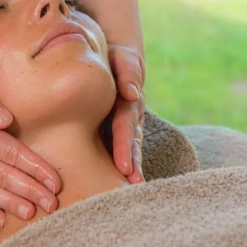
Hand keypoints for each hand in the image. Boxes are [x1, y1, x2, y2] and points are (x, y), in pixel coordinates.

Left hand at [108, 45, 145, 183]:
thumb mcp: (122, 58)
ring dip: (132, 167)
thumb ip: (128, 72)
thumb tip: (131, 93)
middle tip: (130, 184)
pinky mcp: (118, 127)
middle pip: (130, 141)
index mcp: (129, 101)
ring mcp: (126, 123)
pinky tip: (120, 183)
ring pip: (130, 147)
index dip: (124, 144)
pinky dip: (124, 164)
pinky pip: (120, 147)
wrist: (115, 58)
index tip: (125, 166)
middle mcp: (131, 115)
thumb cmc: (115, 58)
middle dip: (131, 162)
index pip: (125, 125)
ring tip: (131, 189)